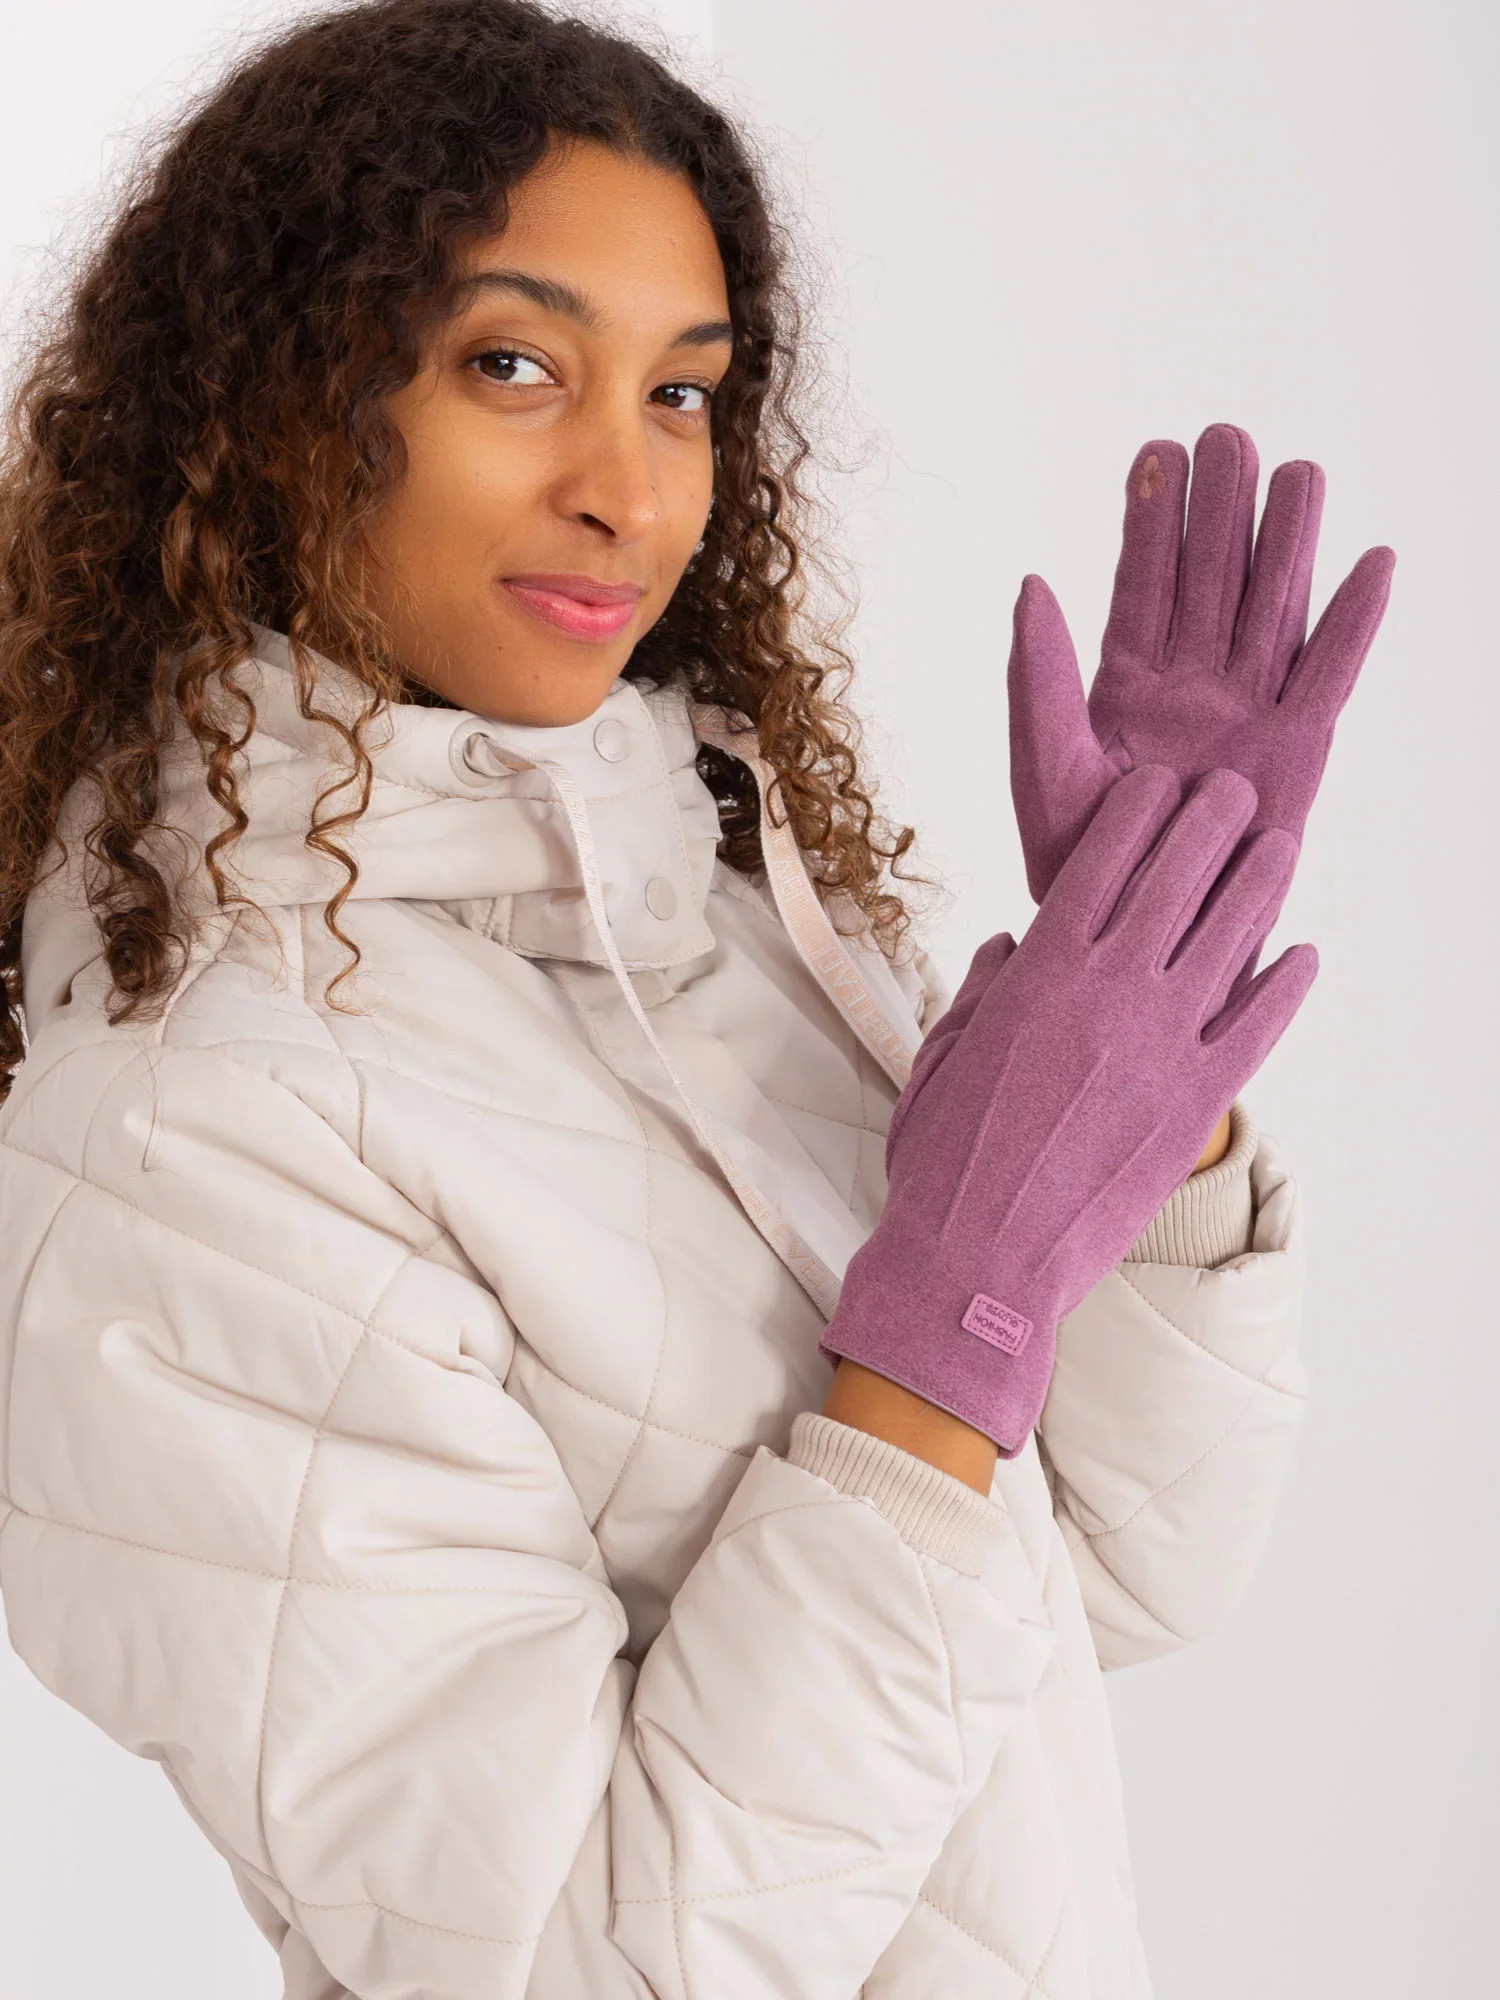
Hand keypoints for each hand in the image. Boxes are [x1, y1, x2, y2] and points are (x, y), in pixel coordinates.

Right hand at [819, 763, 1317, 1456]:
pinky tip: (1306, 957)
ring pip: (1227, 940)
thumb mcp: (940, 1059)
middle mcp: (1107, 995)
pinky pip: (1257, 1031)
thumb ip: (978, 992)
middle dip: (1206, 824)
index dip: (1132, 814)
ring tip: (1277, 845)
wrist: (978, 1261)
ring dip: (1258, 883)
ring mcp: (1158, 1047)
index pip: (1097, 864)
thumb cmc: (943, 1164)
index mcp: (1038, 976)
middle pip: (1173, 881)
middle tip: (1231, 793)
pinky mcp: (1195, 1105)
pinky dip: (1286, 989)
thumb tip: (1006, 945)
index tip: (1153, 785)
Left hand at [1008, 423, 1393, 994]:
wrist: (1141, 929)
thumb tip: (1032, 580)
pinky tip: (1373, 564)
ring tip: (1298, 470)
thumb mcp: (1043, 767)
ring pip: (1273, 609)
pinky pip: (1331, 674)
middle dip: (1221, 510)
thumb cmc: (1085, 862)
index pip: (1143, 586)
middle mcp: (1192, 686)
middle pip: (1214, 580)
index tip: (1157, 449)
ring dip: (1288, 542)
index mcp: (1125, 686)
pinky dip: (1354, 623)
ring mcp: (1248, 711)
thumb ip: (1037, 677)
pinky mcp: (1300, 747)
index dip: (1151, 520)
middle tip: (1228, 436)